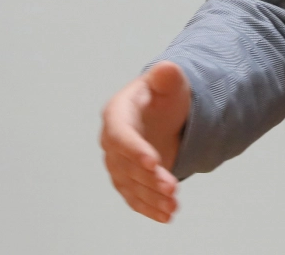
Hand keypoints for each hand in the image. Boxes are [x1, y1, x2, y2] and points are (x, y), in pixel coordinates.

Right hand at [99, 60, 189, 222]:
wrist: (163, 111)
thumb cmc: (163, 94)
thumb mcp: (169, 82)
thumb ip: (167, 77)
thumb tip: (166, 69)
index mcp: (117, 115)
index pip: (121, 135)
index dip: (135, 149)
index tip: (154, 162)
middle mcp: (112, 141)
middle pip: (127, 165)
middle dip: (149, 179)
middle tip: (172, 188)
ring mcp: (118, 163)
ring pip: (131, 185)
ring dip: (150, 198)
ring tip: (172, 207)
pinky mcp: (128, 178)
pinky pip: (134, 196)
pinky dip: (148, 208)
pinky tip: (165, 216)